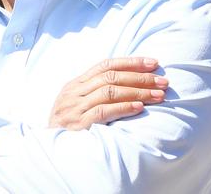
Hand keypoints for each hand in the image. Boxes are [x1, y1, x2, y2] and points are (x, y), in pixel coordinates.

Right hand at [49, 57, 167, 129]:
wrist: (47, 148)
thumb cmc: (67, 126)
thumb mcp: (76, 103)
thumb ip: (95, 91)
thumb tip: (127, 81)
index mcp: (76, 83)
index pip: (106, 65)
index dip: (131, 62)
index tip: (153, 63)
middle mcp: (75, 92)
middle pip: (111, 77)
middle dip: (140, 77)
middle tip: (163, 81)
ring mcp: (75, 108)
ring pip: (110, 92)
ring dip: (138, 91)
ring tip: (158, 95)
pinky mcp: (78, 125)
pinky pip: (103, 112)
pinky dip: (123, 107)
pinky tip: (139, 107)